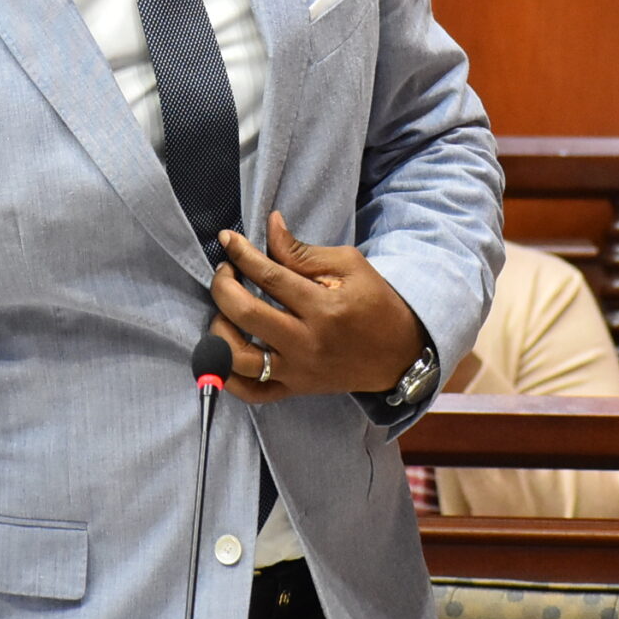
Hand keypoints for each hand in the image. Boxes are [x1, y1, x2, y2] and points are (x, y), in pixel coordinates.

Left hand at [205, 212, 426, 405]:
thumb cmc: (376, 303)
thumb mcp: (349, 265)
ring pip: (238, 358)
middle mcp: (306, 343)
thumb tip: (270, 226)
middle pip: (245, 314)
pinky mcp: (295, 389)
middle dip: (223, 285)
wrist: (400, 353)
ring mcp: (298, 371)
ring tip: (224, 309)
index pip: (269, 276)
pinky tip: (222, 350)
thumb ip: (302, 251)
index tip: (227, 239)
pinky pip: (250, 393)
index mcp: (323, 308)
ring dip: (218, 329)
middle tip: (226, 270)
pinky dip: (226, 376)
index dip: (241, 254)